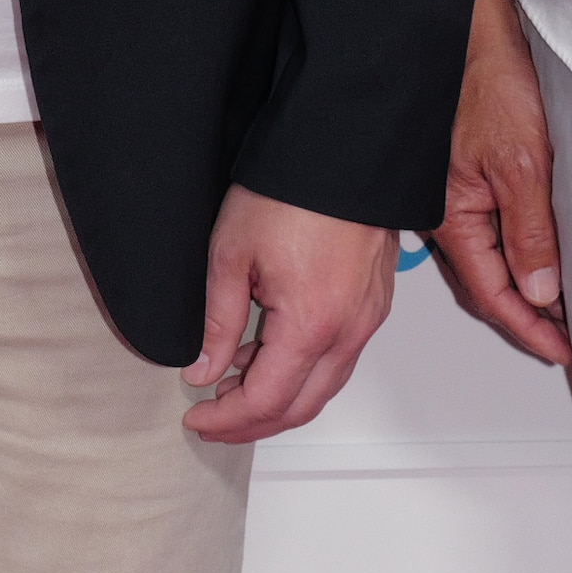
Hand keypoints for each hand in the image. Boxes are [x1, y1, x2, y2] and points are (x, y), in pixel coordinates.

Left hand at [183, 188, 396, 443]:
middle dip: (253, 424)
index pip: (266, 403)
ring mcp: (368, 318)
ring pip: (325, 386)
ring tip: (233, 388)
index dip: (227, 422)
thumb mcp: (231, 254)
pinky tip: (268, 352)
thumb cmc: (290, 189)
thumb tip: (203, 371)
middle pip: (301, 408)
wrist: (342, 148)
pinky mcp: (374, 303)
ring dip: (280, 399)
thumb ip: (216, 322)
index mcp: (311, 325)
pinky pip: (340, 357)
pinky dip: (303, 370)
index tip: (197, 420)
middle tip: (214, 420)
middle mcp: (349, 331)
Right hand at [432, 0, 569, 366]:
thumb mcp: (521, 161)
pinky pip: (497, 231)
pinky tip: (551, 256)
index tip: (566, 351)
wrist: (478, 26)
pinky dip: (525, 254)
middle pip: (488, 285)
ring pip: (494, 260)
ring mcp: (459, 195)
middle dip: (529, 318)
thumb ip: (529, 229)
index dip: (530, 330)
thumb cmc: (489, 80)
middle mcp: (448, 212)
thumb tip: (539, 291)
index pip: (492, 295)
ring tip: (569, 309)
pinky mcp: (474, 175)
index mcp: (451, 217)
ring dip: (529, 288)